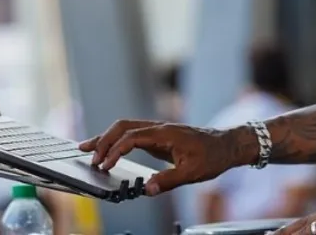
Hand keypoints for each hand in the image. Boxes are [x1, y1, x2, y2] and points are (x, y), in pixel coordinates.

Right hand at [78, 120, 251, 194]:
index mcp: (166, 133)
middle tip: (87, 155)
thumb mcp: (193, 173)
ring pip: (127, 127)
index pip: (132, 137)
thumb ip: (168, 181)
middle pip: (124, 126)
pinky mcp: (159, 137)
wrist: (228, 145)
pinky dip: (117, 140)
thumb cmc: (213, 156)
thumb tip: (146, 189)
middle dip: (103, 139)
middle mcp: (160, 128)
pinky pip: (133, 134)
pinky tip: (109, 150)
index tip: (104, 166)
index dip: (115, 151)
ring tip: (87, 148)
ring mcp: (159, 131)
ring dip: (107, 137)